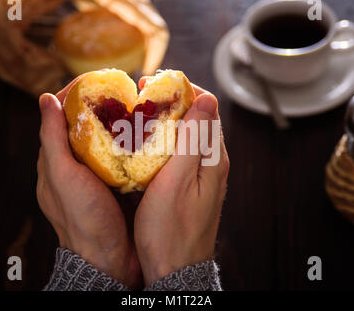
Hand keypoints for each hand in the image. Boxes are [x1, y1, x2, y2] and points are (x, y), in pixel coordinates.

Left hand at [36, 79, 141, 288]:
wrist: (108, 258)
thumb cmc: (82, 218)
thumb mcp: (63, 176)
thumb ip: (53, 139)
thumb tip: (45, 99)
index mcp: (56, 159)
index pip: (61, 115)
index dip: (76, 93)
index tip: (97, 79)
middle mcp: (75, 163)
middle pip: (85, 123)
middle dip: (102, 104)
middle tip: (124, 90)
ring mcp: (97, 172)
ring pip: (107, 137)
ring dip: (120, 120)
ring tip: (139, 106)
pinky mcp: (117, 181)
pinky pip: (123, 153)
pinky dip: (133, 140)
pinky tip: (148, 132)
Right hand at [134, 79, 229, 285]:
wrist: (175, 269)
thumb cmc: (171, 230)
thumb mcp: (178, 181)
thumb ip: (193, 140)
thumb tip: (207, 99)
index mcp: (212, 158)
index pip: (207, 108)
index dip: (184, 90)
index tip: (156, 85)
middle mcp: (211, 162)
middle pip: (198, 119)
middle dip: (172, 102)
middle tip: (143, 98)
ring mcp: (202, 175)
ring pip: (188, 134)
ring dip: (167, 120)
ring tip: (141, 115)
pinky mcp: (191, 185)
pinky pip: (181, 152)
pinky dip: (165, 140)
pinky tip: (146, 143)